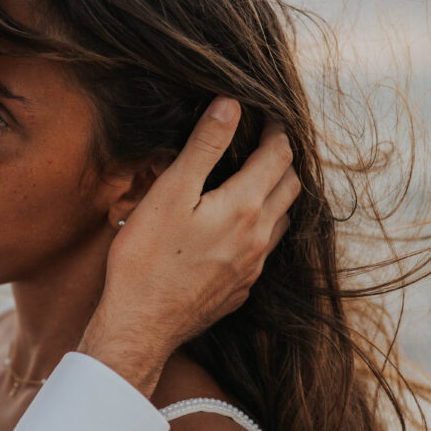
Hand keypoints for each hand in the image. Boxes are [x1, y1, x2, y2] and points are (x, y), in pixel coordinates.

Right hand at [78, 97, 298, 395]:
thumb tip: (230, 105)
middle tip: (263, 145)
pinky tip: (235, 232)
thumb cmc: (146, 259)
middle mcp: (258, 237)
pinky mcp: (239, 290)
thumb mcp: (170, 193)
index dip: (276, 130)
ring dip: (274, 196)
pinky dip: (259, 231)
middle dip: (281, 160)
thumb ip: (203, 147)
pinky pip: (263, 253)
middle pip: (290, 186)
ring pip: (281, 221)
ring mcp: (252, 267)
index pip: (278, 155)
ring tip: (252, 184)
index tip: (266, 116)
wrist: (140, 325)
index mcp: (244, 206)